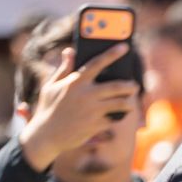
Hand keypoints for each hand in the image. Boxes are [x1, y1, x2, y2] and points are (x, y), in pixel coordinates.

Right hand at [18, 45, 140, 170]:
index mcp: (75, 81)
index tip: (125, 47)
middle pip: (116, 86)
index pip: (97, 63)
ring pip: (120, 103)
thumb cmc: (49, 107)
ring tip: (130, 102)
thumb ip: (64, 69)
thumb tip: (70, 50)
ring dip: (129, 103)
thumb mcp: (51, 86)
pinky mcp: (96, 125)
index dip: (112, 54)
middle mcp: (86, 94)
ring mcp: (92, 110)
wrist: (47, 134)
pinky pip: (114, 119)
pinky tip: (120, 116)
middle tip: (134, 85)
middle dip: (129, 85)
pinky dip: (118, 117)